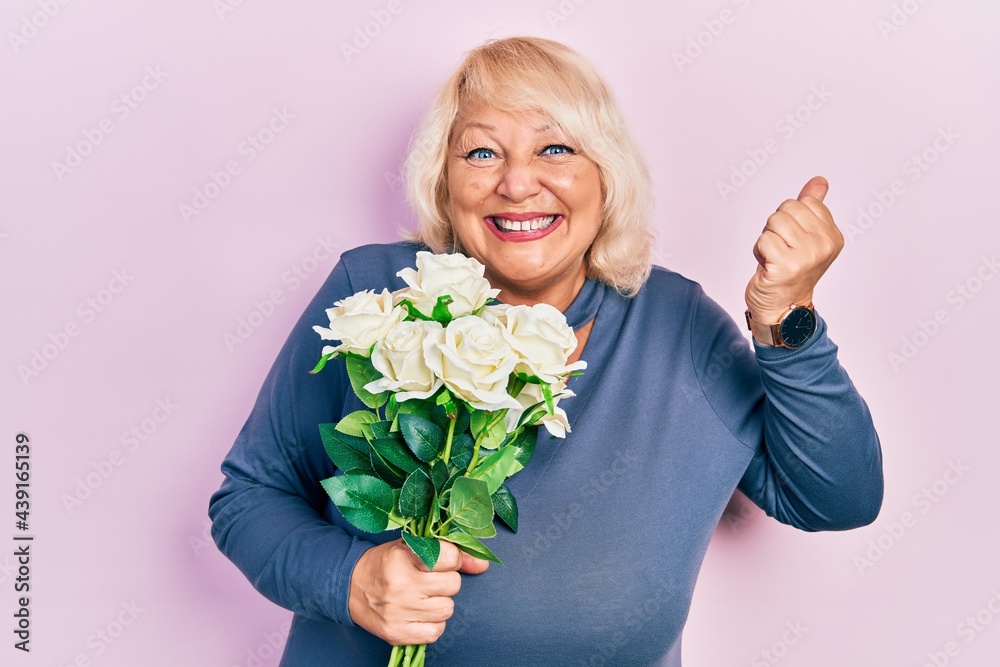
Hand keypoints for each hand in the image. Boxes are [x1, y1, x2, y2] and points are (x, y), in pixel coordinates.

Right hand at [348, 538, 489, 645]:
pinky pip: (436, 632)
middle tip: (428, 579)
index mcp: (402, 557)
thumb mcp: (413, 547)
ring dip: (439, 602)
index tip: (442, 560)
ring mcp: (398, 612)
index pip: (450, 557)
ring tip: (422, 596)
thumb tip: (483, 564)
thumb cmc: (387, 563)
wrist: (351, 586)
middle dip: (445, 582)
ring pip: (447, 609)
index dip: (451, 559)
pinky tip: (418, 613)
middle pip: (453, 585)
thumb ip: (452, 553)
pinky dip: (432, 623)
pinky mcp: (397, 634)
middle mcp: (400, 585)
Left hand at [745, 176, 843, 324]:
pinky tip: (768, 267)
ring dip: (766, 240)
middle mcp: (824, 245)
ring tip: (774, 258)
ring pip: (773, 222)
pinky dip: (759, 252)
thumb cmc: (791, 272)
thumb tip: (819, 181)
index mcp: (833, 235)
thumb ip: (813, 207)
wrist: (784, 310)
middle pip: (787, 209)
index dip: (790, 219)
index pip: (804, 202)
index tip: (793, 241)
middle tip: (781, 251)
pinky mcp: (786, 265)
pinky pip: (763, 240)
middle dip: (776, 228)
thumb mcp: (807, 237)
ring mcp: (807, 256)